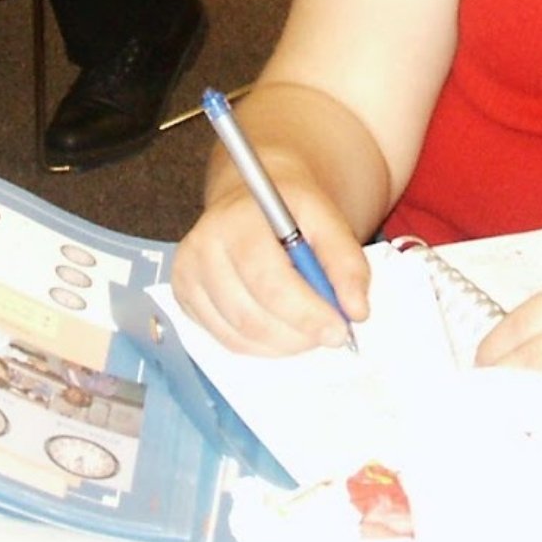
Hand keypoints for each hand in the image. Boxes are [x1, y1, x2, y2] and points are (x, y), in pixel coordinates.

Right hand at [171, 158, 370, 353]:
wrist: (254, 197)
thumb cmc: (290, 209)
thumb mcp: (326, 217)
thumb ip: (346, 261)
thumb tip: (356, 309)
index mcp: (235, 220)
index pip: (268, 281)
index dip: (306, 312)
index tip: (339, 329)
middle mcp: (202, 247)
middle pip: (250, 316)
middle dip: (298, 334)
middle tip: (330, 332)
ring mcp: (187, 274)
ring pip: (240, 335)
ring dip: (283, 343)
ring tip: (307, 325)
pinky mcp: (184, 297)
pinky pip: (227, 341)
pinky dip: (262, 344)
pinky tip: (280, 325)